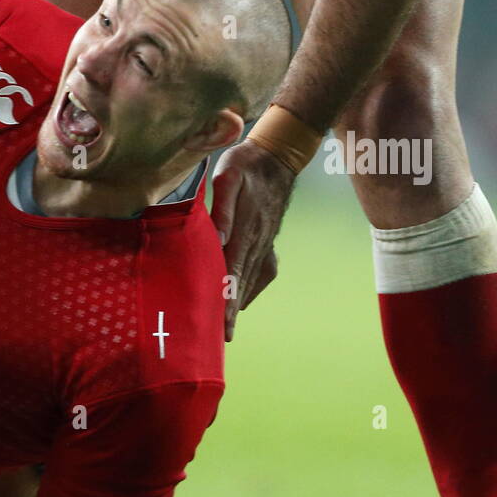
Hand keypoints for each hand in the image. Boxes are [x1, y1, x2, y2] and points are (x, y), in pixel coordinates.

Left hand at [210, 138, 295, 341]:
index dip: (227, 299)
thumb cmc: (246, 164)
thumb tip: (218, 237)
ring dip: (240, 304)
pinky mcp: (269, 242)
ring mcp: (266, 243)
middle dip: (231, 312)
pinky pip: (263, 272)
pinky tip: (242, 300)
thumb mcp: (229, 175)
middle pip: (242, 283)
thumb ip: (222, 206)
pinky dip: (251, 289)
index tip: (222, 323)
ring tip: (227, 329)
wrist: (277, 157)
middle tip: (221, 339)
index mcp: (245, 229)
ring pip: (251, 281)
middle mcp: (257, 242)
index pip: (233, 271)